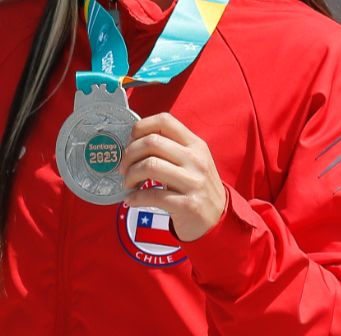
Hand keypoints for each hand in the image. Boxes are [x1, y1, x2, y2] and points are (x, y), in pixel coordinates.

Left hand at [119, 112, 226, 240]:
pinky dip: (135, 198)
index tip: (130, 143)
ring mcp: (194, 182)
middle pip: (152, 142)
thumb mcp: (192, 161)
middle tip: (123, 167)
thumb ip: (170, 148)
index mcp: (195, 144)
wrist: (217, 219)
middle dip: (129, 154)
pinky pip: (152, 195)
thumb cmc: (197, 187)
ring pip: (150, 166)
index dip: (140, 128)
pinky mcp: (188, 204)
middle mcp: (196, 159)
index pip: (164, 121)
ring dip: (130, 175)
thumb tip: (132, 143)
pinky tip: (131, 200)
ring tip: (127, 183)